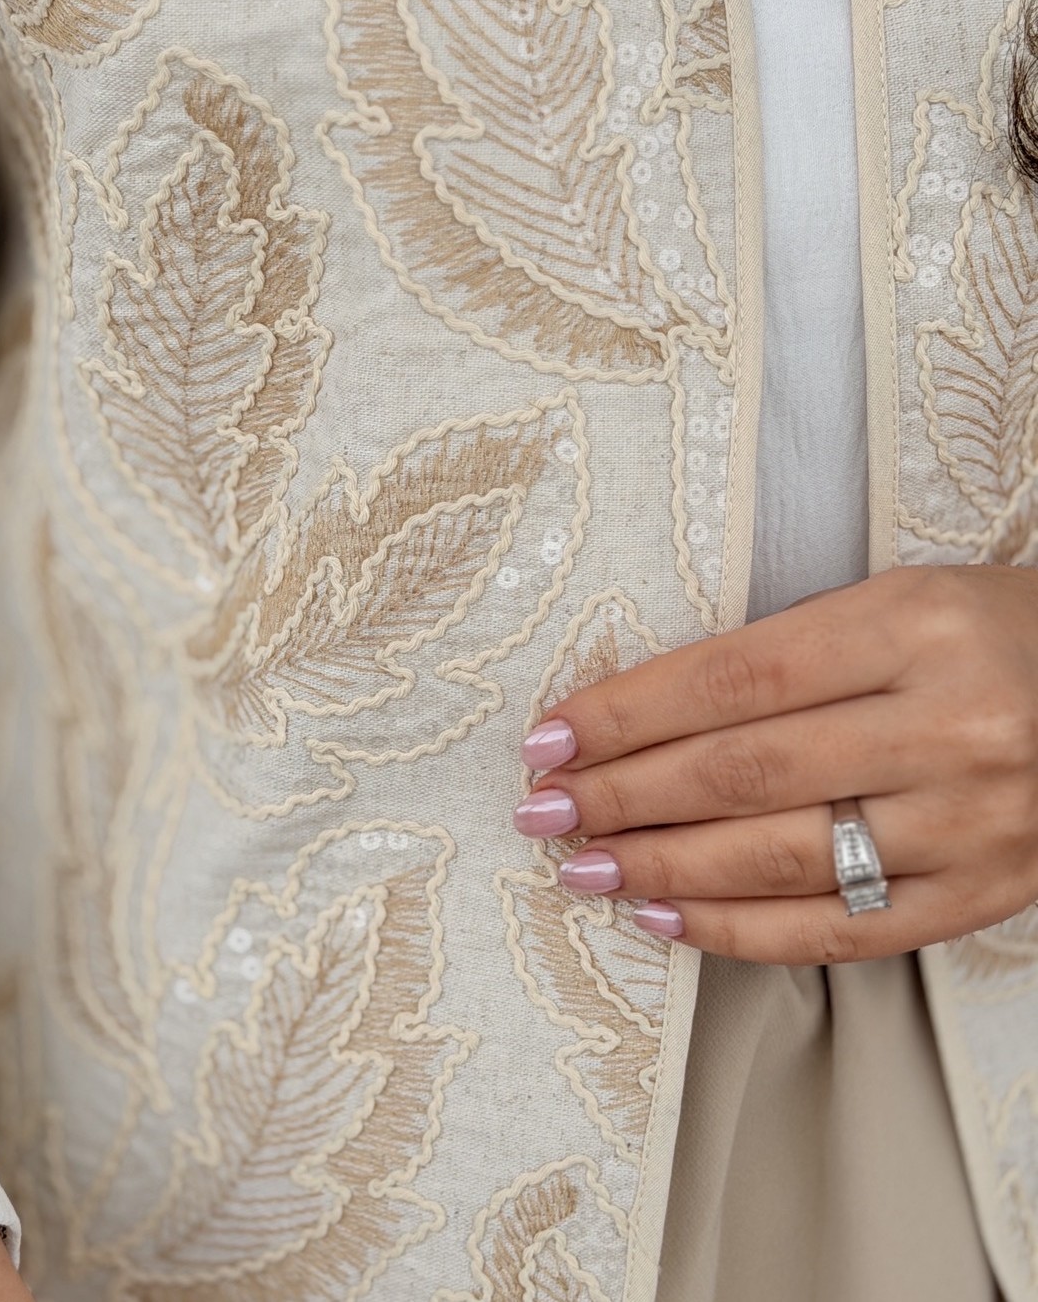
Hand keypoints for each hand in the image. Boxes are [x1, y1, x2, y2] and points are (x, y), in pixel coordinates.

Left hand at [513, 566, 1037, 964]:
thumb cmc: (989, 635)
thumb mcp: (895, 603)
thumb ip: (782, 654)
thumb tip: (637, 718)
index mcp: (915, 627)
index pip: (735, 678)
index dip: (627, 713)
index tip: (551, 738)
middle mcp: (948, 725)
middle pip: (745, 771)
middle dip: (624, 794)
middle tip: (544, 810)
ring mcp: (971, 821)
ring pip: (782, 857)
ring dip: (662, 866)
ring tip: (585, 865)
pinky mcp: (983, 894)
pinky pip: (842, 930)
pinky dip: (740, 932)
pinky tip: (666, 918)